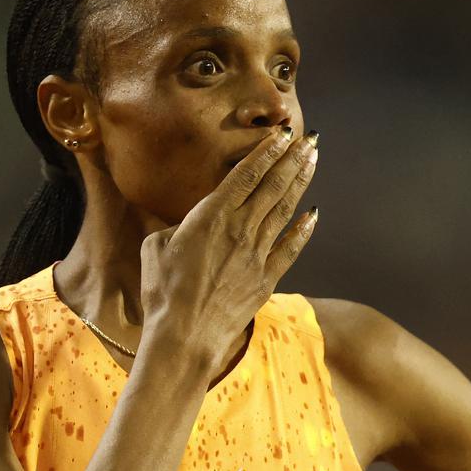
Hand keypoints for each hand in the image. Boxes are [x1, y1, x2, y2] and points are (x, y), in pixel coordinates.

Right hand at [138, 127, 319, 375]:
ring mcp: (257, 255)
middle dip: (294, 158)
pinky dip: (303, 229)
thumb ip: (177, 227)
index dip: (268, 151)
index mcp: (211, 216)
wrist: (184, 336)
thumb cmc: (162, 292)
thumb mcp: (156, 248)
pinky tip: (314, 213)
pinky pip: (290, 248)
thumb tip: (188, 226)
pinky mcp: (266, 279)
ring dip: (301, 182)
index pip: (247, 174)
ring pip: (285, 210)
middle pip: (274, 186)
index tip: (284, 134)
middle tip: (311, 139)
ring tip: (313, 161)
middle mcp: (240, 229)